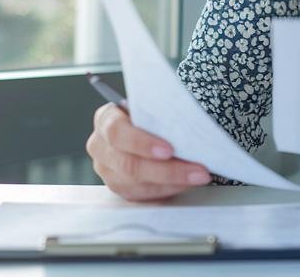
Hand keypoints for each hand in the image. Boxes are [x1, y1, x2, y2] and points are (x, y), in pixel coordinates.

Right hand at [86, 102, 211, 200]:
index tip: (169, 150)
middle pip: (129, 164)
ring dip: (173, 182)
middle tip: (197, 170)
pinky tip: (187, 183)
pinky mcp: (120, 188)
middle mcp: (100, 146)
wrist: (142, 127)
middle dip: (167, 170)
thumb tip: (188, 121)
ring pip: (137, 184)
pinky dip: (168, 190)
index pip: (117, 132)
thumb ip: (160, 111)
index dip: (142, 143)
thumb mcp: (150, 104)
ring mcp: (107, 171)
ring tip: (198, 176)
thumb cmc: (149, 114)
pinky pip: (143, 195)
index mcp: (105, 119)